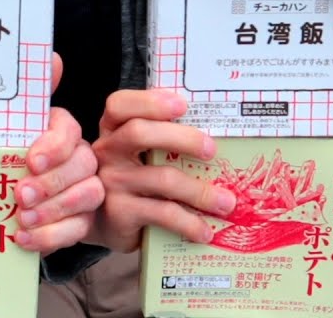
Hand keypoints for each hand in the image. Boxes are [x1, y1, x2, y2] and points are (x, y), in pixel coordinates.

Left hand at [15, 54, 103, 254]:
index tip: (31, 160)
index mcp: (61, 130)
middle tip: (22, 194)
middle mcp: (80, 157)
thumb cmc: (7, 154)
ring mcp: (85, 189)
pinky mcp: (82, 220)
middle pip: (83, 165)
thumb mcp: (9, 124)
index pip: (69, 130)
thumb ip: (28, 93)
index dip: (53, 145)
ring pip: (88, 196)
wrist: (2, 196)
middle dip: (53, 182)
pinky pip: (77, 230)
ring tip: (23, 219)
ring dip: (54, 210)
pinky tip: (24, 239)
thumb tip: (52, 58)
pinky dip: (51, 237)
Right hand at [89, 89, 236, 251]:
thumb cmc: (133, 179)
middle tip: (212, 150)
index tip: (182, 105)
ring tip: (226, 202)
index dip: (149, 101)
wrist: (106, 223)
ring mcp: (111, 182)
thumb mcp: (139, 154)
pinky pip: (162, 213)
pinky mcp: (119, 213)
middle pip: (139, 133)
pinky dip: (189, 222)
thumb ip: (163, 141)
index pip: (120, 105)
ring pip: (161, 178)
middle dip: (182, 138)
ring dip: (200, 191)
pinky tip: (205, 230)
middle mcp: (108, 151)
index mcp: (114, 129)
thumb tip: (219, 139)